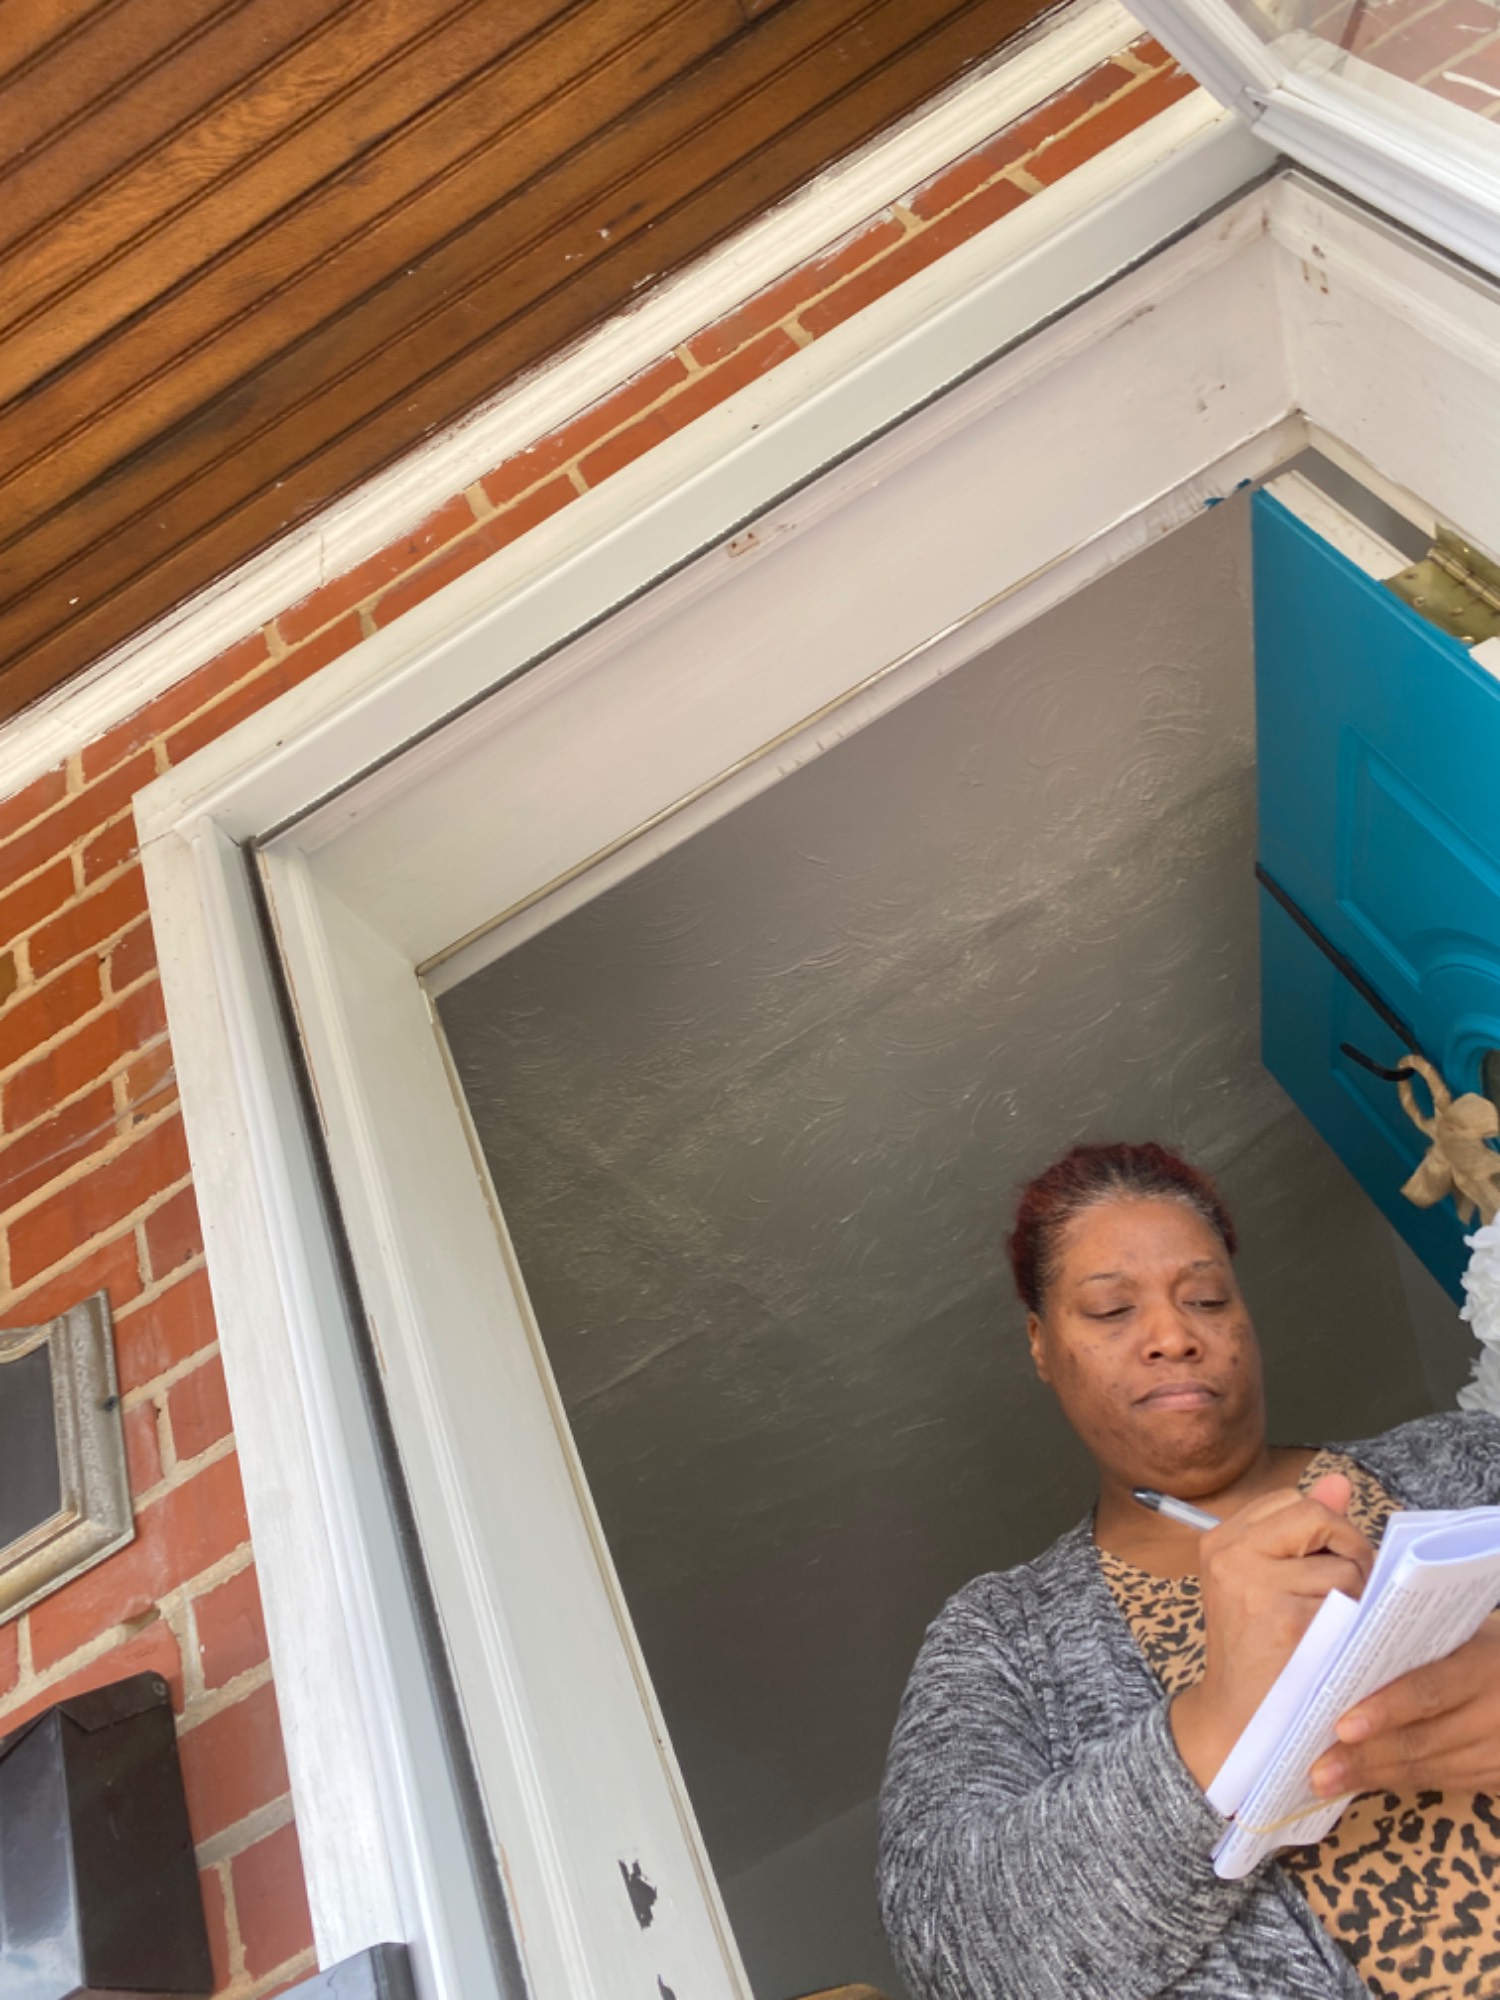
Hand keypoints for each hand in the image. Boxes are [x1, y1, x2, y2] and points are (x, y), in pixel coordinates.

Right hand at [1172, 1473, 1375, 1790]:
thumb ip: (1302, 1530)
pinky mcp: (1286, 1619)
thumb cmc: (1258, 1653)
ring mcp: (1256, 1585)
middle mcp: (1232, 1553)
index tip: (1321, 1565)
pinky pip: (1350, 1600)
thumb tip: (1338, 1482)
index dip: (1324, 1530)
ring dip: (1354, 1596)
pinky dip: (1353, 1623)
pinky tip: (1331, 1645)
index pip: (1295, 1501)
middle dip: (1346, 1550)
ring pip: (1344, 1564)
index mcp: (1222, 1540)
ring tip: (1327, 1627)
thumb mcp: (1265, 1581)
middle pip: (1319, 1517)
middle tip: (1339, 1593)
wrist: (1236, 1722)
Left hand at [1310, 1614, 1499, 1798]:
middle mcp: (1496, 1713)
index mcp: (1484, 1666)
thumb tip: (1341, 1653)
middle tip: (1317, 1771)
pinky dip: (1400, 1783)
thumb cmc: (1490, 1649)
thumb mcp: (1464, 1634)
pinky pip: (1443, 1783)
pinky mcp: (1497, 1776)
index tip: (1341, 1728)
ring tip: (1326, 1783)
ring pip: (1430, 1770)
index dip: (1385, 1711)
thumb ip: (1414, 1642)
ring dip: (1375, 1778)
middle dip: (1365, 1758)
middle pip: (1423, 1741)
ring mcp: (1499, 1752)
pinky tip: (1364, 1783)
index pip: (1428, 1692)